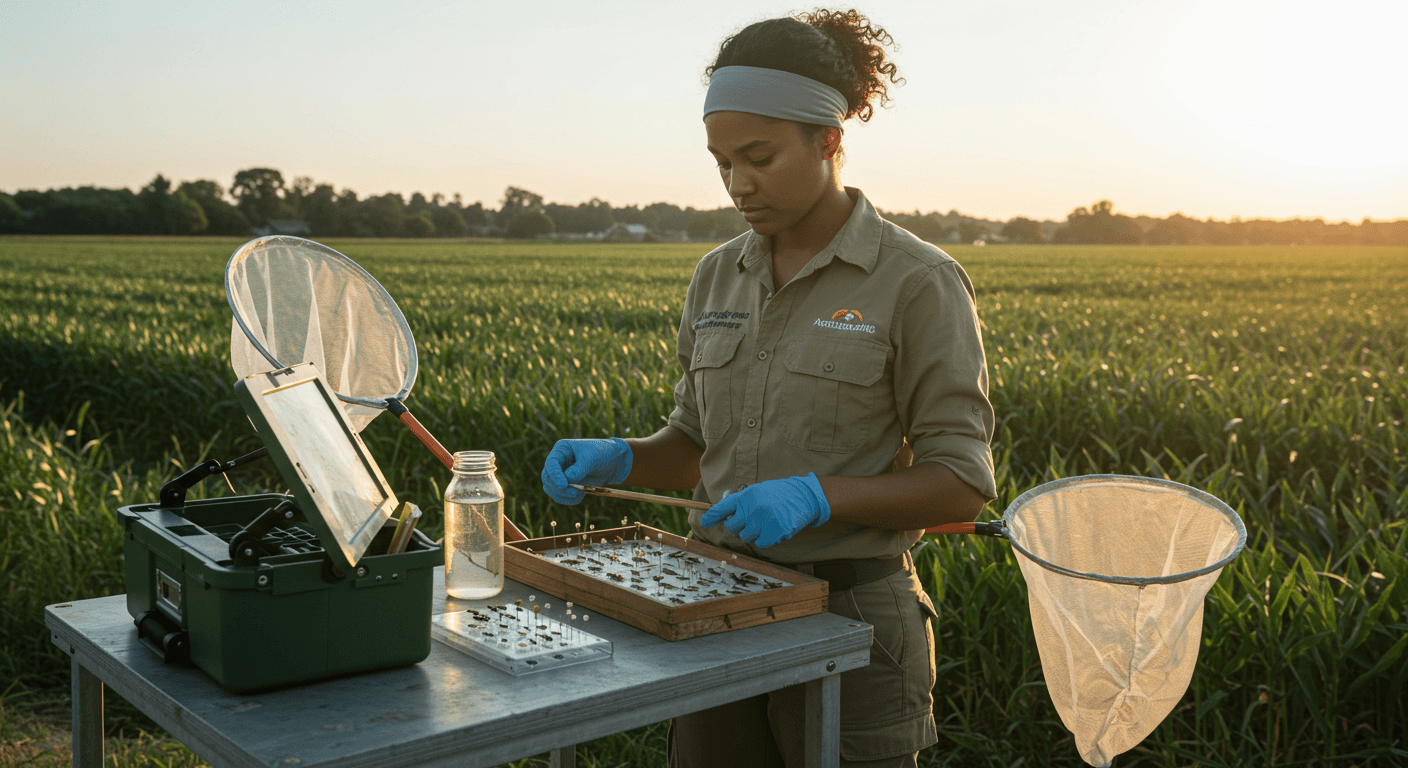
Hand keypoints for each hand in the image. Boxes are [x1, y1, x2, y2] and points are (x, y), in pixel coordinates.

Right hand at [540, 438, 632, 503]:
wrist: (613, 462)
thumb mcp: (593, 457)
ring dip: (562, 495)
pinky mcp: (566, 485)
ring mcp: (560, 474)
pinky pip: (560, 496)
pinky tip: (580, 497)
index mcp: (562, 449)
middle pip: (547, 478)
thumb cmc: (602, 453)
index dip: (554, 476)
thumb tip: (568, 478)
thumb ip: (580, 468)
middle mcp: (558, 462)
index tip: (563, 485)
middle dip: (558, 488)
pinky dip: (568, 499)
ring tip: (579, 494)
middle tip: (573, 493)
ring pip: (551, 489)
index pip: (551, 464)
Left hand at [699, 473, 830, 547]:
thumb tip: (725, 515)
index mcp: (746, 495)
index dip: (712, 516)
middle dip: (738, 526)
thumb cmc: (779, 494)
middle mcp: (752, 508)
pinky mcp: (774, 533)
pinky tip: (774, 528)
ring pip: (746, 537)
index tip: (704, 522)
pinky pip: (760, 543)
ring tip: (766, 521)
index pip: (722, 508)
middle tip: (751, 520)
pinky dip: (766, 539)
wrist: (804, 496)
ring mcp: (763, 521)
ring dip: (753, 533)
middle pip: (732, 527)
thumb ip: (742, 502)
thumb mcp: (758, 491)